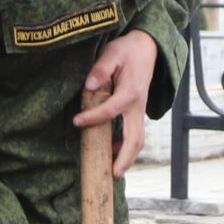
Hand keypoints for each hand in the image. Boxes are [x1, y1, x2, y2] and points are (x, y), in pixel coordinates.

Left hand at [75, 30, 159, 177]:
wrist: (146, 48)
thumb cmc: (127, 51)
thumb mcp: (113, 53)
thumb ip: (101, 68)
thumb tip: (89, 85)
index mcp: (130, 92)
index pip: (111, 111)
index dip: (93, 118)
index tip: (76, 122)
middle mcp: (137, 106)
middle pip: (136, 139)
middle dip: (125, 158)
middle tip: (113, 174)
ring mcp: (139, 111)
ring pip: (138, 140)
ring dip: (127, 157)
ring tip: (113, 171)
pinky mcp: (137, 112)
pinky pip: (134, 134)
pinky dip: (125, 146)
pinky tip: (111, 150)